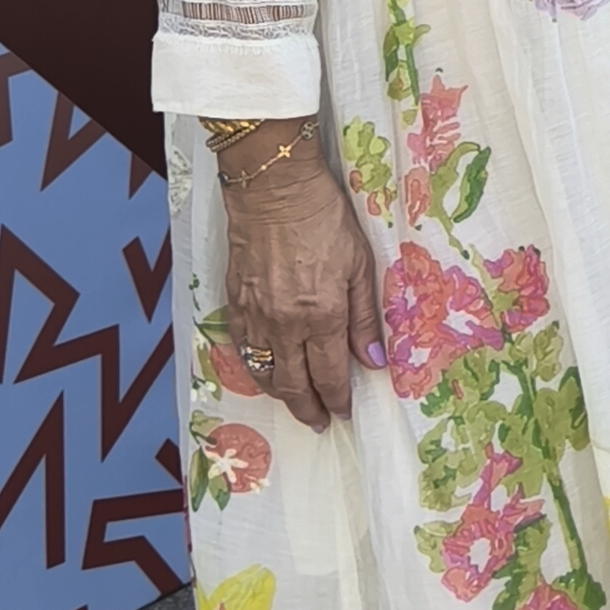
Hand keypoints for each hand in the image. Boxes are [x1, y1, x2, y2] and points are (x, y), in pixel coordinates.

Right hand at [220, 133, 386, 433]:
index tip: (344, 412)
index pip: (329, 375)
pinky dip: (256, 368)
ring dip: (280, 394)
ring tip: (295, 402)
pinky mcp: (234, 302)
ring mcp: (255, 315)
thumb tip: (374, 360)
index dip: (338, 399)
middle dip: (308, 408)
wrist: (272, 187)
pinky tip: (267, 370)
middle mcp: (284, 324)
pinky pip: (244, 350)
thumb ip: (364, 316)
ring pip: (264, 373)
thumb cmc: (324, 218)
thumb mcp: (359, 264)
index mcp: (321, 316)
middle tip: (318, 422)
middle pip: (293, 385)